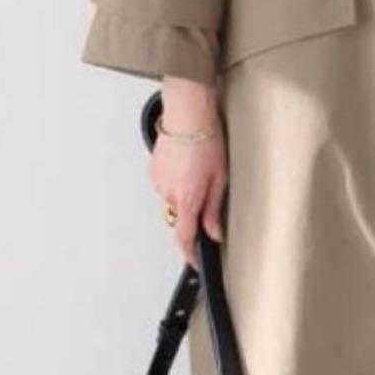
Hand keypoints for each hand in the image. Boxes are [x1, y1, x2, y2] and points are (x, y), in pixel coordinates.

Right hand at [150, 76, 226, 268]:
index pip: (184, 237)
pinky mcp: (153, 170)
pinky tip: (188, 163)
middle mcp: (168, 194)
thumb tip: (214, 232)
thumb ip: (214, 208)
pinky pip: (167, 184)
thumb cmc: (207, 140)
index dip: (190, 254)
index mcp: (187, 199)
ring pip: (174, 198)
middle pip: (181, 215)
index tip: (195, 260)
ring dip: (186, 192)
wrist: (188, 114)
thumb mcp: (220, 177)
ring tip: (199, 168)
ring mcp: (158, 182)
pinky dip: (177, 179)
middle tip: (208, 187)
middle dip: (194, 210)